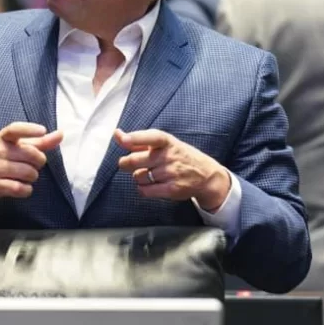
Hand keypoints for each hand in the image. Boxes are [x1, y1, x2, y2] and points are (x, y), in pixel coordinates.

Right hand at [0, 122, 62, 207]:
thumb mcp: (13, 147)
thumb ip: (38, 141)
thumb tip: (60, 134)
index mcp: (2, 138)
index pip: (15, 129)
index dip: (29, 129)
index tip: (42, 130)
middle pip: (32, 155)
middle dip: (38, 163)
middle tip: (31, 165)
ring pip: (28, 173)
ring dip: (32, 178)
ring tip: (24, 177)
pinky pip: (20, 188)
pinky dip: (26, 190)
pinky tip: (22, 188)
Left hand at [115, 128, 230, 210]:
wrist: (207, 176)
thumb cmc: (179, 157)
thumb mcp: (164, 144)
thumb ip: (138, 140)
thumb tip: (116, 134)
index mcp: (167, 142)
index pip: (151, 137)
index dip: (135, 138)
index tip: (123, 140)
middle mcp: (170, 156)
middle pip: (134, 160)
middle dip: (125, 163)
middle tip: (126, 163)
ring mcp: (171, 173)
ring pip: (138, 177)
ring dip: (138, 177)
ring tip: (149, 174)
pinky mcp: (172, 189)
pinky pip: (145, 191)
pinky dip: (143, 189)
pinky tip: (151, 185)